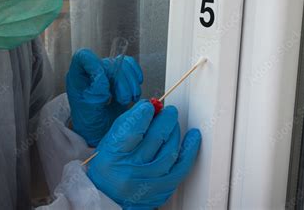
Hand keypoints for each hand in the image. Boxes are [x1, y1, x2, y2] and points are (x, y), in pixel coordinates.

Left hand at [66, 49, 142, 146]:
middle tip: (123, 100)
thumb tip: (103, 76)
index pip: (83, 57)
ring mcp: (107, 73)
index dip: (95, 64)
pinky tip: (135, 91)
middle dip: (121, 81)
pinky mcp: (120, 76)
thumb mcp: (90, 112)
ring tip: (130, 100)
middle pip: (109, 63)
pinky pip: (131, 66)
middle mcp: (91, 73)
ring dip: (131, 83)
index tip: (105, 83)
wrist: (102, 134)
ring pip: (123, 64)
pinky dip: (136, 77)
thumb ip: (95, 93)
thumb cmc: (91, 126)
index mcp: (78, 79)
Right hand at [87, 100, 201, 208]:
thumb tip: (149, 106)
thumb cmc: (111, 166)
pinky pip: (181, 167)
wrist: (111, 197)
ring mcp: (147, 183)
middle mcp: (129, 171)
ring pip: (170, 151)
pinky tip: (193, 137)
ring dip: (175, 131)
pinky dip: (190, 149)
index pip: (132, 131)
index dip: (144, 114)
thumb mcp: (111, 141)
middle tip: (168, 111)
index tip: (149, 106)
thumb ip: (129, 122)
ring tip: (172, 123)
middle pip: (155, 138)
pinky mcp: (162, 190)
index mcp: (112, 157)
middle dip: (165, 119)